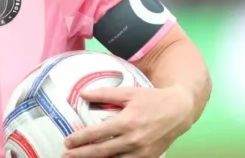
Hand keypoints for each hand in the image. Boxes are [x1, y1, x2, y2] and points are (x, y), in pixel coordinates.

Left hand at [62, 86, 193, 157]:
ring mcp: (142, 152)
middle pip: (102, 152)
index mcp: (127, 122)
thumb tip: (82, 94)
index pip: (97, 133)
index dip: (80, 139)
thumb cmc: (152, 100)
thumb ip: (105, 93)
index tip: (67, 141)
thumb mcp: (129, 92)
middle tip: (66, 155)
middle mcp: (134, 139)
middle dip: (82, 155)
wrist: (179, 111)